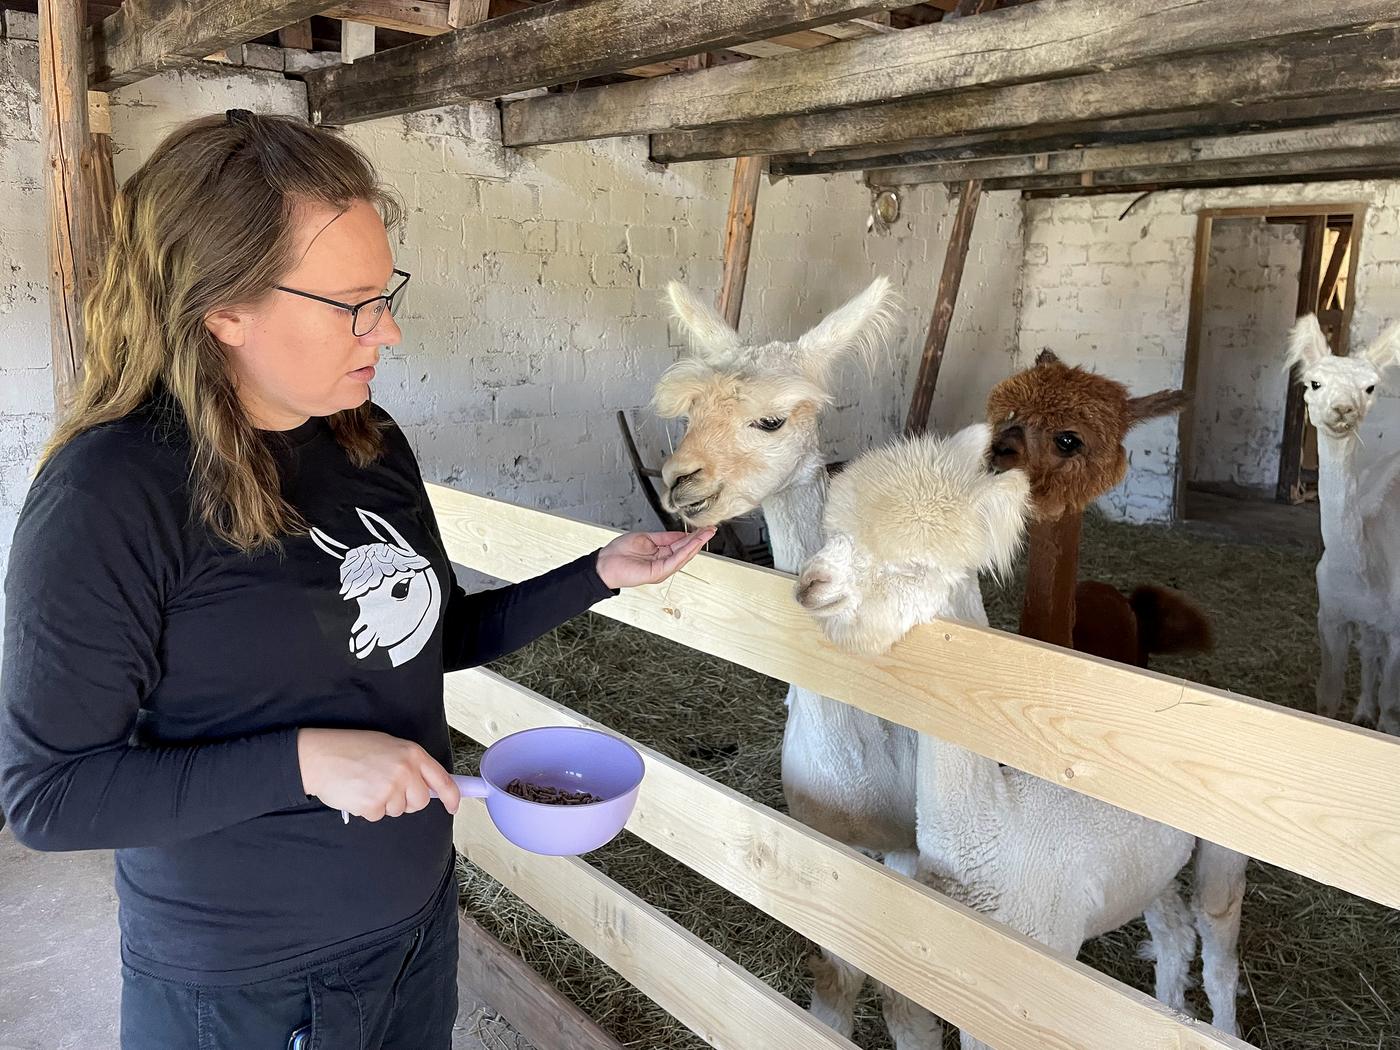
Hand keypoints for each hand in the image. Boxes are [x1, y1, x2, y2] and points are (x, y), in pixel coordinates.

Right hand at [297, 728, 460, 821]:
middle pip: (420, 801)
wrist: (320, 756)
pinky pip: (378, 815)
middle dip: (407, 801)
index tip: (454, 805)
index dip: (452, 796)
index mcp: (412, 753)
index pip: (442, 779)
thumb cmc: (351, 748)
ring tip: (367, 784)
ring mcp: (390, 788)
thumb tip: (426, 784)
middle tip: (386, 788)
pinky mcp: (374, 804)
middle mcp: (405, 770)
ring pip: (398, 810)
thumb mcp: (388, 746)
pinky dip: (368, 809)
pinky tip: (357, 792)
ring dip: (384, 803)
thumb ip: (410, 763)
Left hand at [595, 528, 715, 588]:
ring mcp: (662, 568)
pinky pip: (675, 561)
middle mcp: (663, 562)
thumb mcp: (646, 539)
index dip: (693, 536)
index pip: (680, 544)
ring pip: (683, 556)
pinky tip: (693, 543)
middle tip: (711, 530)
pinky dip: (685, 552)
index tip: (704, 528)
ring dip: (696, 544)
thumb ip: (664, 538)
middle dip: (699, 539)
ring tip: (706, 534)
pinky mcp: (658, 572)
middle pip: (685, 550)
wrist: (605, 563)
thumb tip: (680, 534)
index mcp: (660, 553)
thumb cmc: (620, 553)